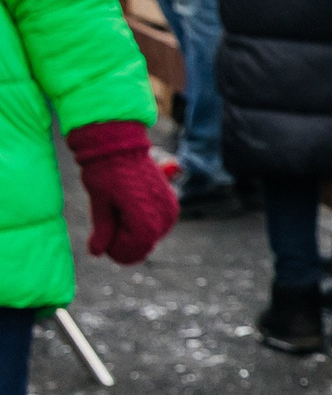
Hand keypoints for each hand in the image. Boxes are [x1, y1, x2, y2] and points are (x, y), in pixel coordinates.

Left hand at [65, 121, 176, 262]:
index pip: (134, 250)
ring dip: (135, 230)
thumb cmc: (105, 171)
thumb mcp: (99, 203)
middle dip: (126, 241)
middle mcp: (165, 218)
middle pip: (144, 244)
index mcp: (146, 221)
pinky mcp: (172, 201)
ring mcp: (171, 209)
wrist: (120, 142)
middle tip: (107, 224)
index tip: (102, 241)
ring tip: (118, 210)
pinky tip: (130, 207)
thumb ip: (102, 230)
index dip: (117, 251)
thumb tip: (96, 253)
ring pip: (152, 234)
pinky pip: (159, 223)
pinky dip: (145, 221)